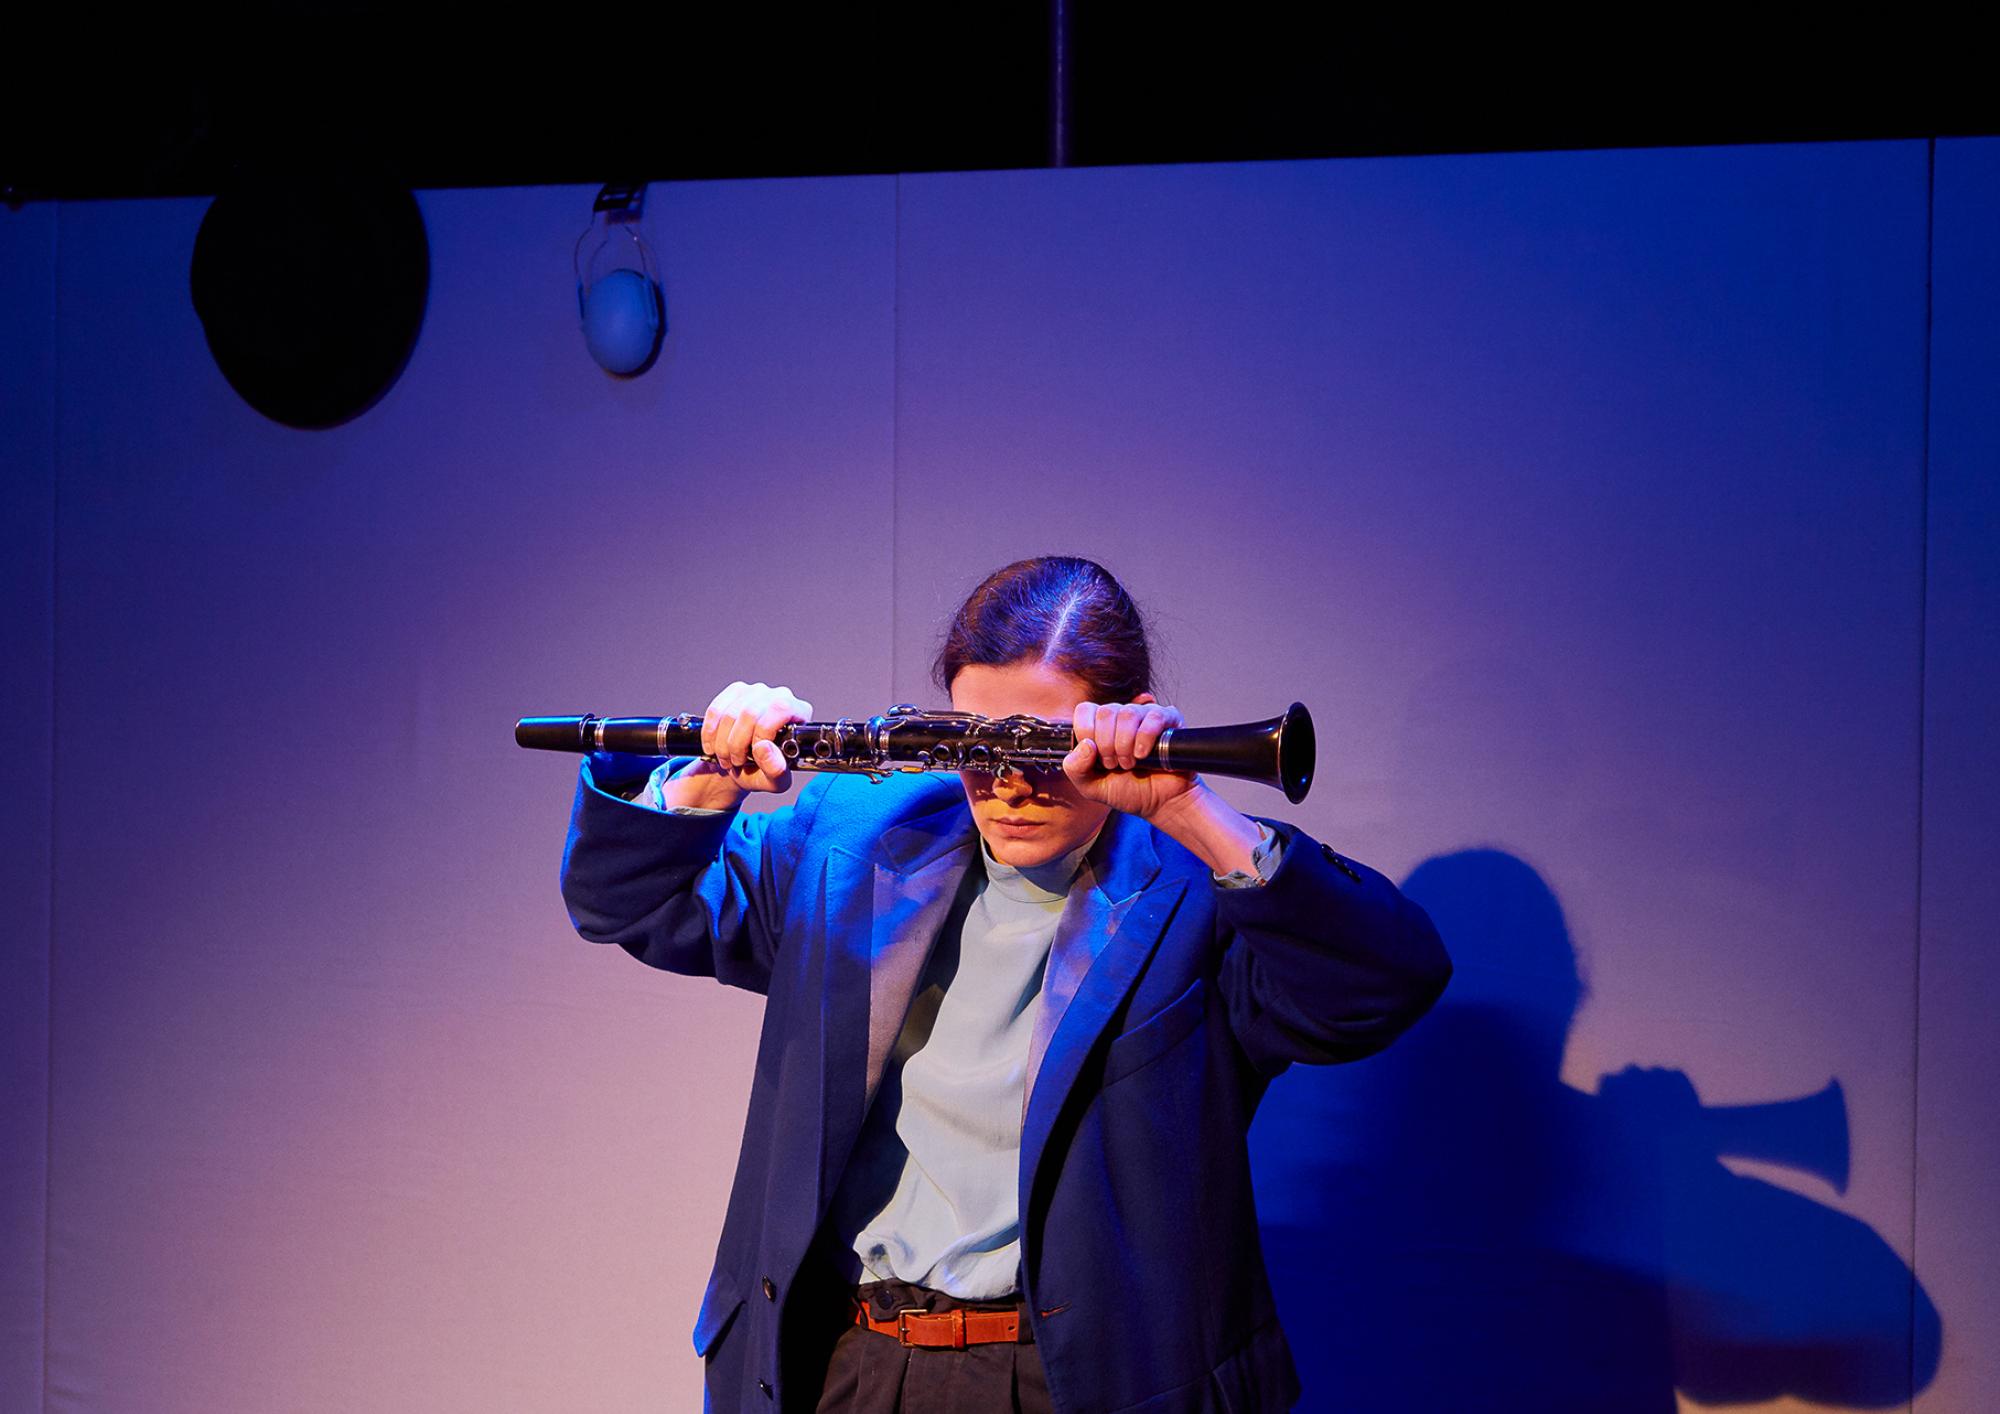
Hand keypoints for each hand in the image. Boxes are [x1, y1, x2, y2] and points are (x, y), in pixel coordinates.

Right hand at [677, 681, 811, 798]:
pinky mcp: (736, 691)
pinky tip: (713, 747)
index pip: (780, 709)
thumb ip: (776, 770)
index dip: (763, 732)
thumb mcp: (775, 781)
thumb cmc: (764, 771)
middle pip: (750, 712)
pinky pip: (716, 710)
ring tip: (726, 759)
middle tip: (735, 762)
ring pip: (730, 713)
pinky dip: (710, 734)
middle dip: (737, 743)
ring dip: (722, 742)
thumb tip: (764, 748)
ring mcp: (757, 691)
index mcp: (799, 712)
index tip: (754, 753)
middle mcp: (780, 696)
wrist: (742, 766)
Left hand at [1061, 698, 1196, 819]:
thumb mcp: (1092, 787)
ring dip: (1125, 744)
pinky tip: (1144, 755)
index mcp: (1100, 726)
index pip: (1085, 710)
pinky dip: (1145, 737)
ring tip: (1131, 763)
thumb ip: (1075, 769)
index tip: (1097, 757)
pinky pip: (1154, 716)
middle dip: (1107, 745)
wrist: (1160, 803)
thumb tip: (1085, 744)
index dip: (1087, 733)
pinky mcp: (1169, 720)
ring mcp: (1145, 716)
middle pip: (1105, 712)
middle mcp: (1122, 716)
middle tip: (1116, 764)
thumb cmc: (1128, 791)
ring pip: (1128, 713)